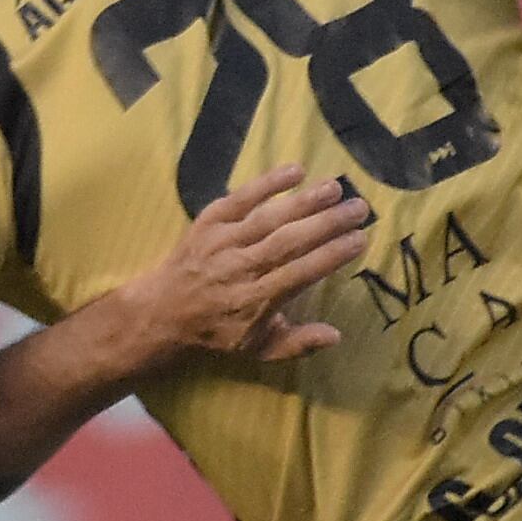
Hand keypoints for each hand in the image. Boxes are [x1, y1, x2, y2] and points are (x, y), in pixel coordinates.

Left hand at [119, 164, 371, 365]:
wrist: (162, 312)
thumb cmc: (217, 331)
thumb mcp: (258, 349)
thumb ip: (298, 343)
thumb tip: (336, 336)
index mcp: (257, 301)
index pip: (301, 273)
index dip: (332, 256)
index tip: (360, 240)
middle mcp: (241, 269)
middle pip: (290, 242)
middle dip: (327, 223)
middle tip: (360, 207)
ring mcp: (223, 243)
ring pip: (269, 218)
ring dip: (305, 201)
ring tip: (336, 187)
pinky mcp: (209, 222)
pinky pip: (240, 199)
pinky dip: (266, 184)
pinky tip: (295, 171)